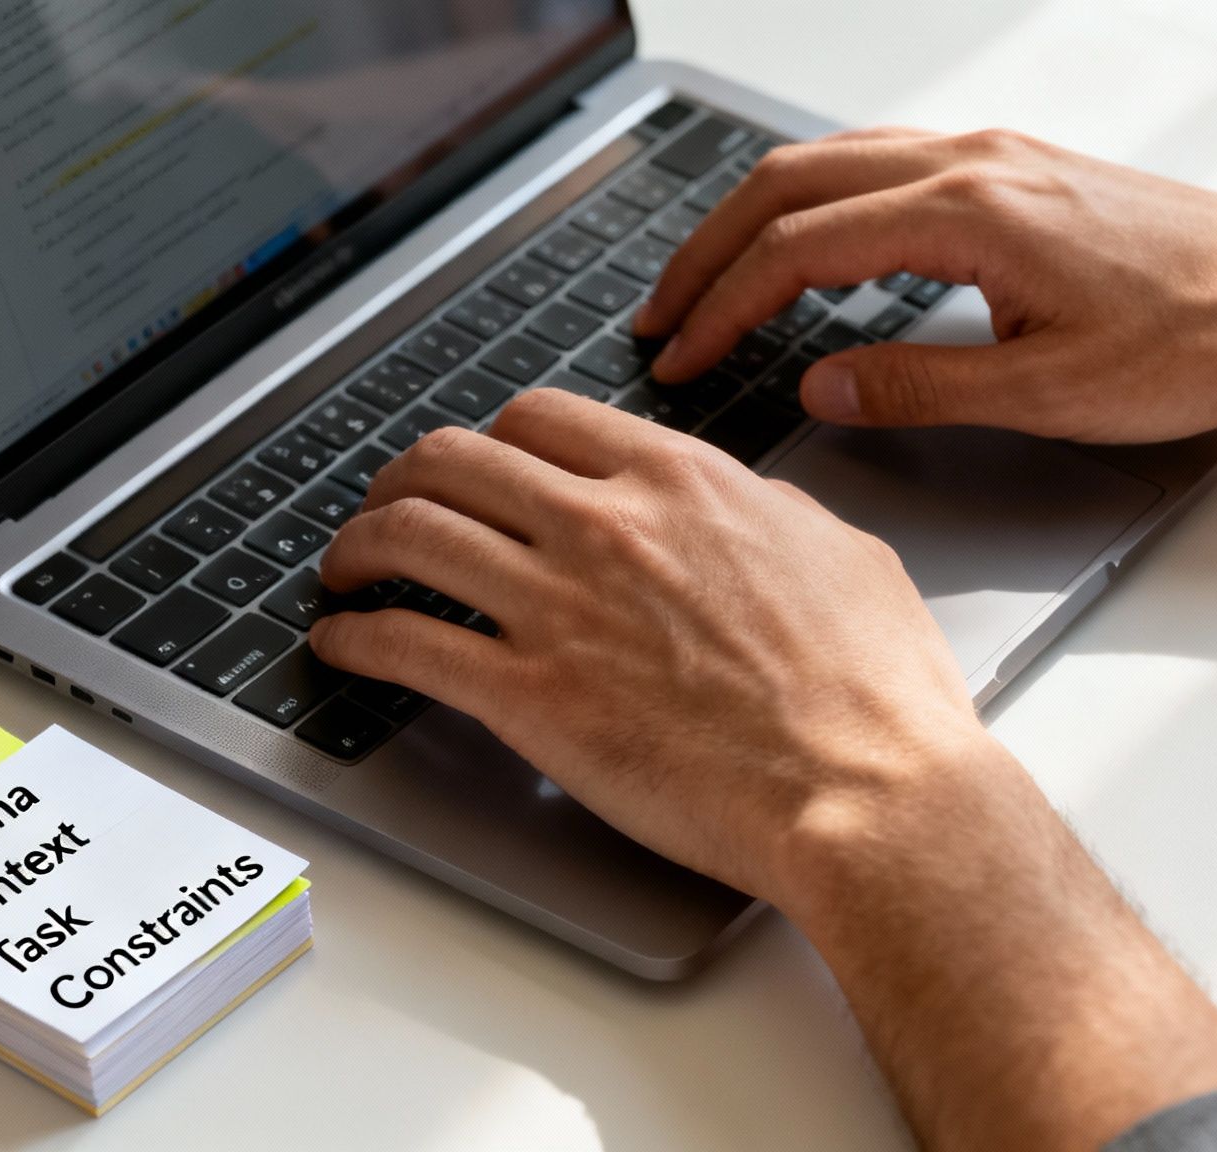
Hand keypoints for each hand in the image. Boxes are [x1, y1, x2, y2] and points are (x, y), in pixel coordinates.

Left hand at [308, 390, 1216, 1148]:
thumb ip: (771, 513)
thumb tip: (749, 503)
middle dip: (404, 478)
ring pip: (410, 536)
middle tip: (389, 506)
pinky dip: (355, 636)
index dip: (493, 436)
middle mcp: (606, 525)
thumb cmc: (874, 693)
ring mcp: (560, 607)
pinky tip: (342, 642)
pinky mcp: (530, 697)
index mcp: (681, 481)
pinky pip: (405, 643)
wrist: (866, 791)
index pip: (542, 417)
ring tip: (343, 570)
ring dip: (357, 548)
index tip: (482, 463)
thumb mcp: (841, 555)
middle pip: (452, 460)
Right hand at [637, 127, 1216, 441]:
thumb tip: (821, 385)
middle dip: (710, 251)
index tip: (679, 354)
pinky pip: (884, 165)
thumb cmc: (1197, 340)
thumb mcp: (1048, 393)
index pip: (798, 249)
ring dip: (760, 221)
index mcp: (969, 212)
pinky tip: (815, 252)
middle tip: (661, 317)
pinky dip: (821, 205)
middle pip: (792, 184)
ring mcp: (997, 156)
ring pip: (834, 161)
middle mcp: (974, 163)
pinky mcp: (1020, 170)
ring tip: (714, 282)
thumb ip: (918, 387)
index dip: (722, 306)